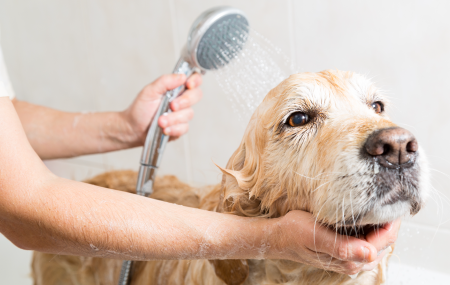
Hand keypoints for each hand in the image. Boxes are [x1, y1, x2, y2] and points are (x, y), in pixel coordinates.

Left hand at [122, 73, 201, 143]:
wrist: (133, 128)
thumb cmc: (140, 109)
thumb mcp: (149, 91)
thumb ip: (165, 81)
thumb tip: (181, 76)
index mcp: (176, 88)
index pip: (194, 80)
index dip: (195, 80)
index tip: (188, 84)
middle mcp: (182, 100)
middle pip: (197, 95)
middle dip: (185, 101)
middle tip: (172, 105)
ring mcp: (182, 114)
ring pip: (189, 114)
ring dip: (173, 118)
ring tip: (160, 121)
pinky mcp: (180, 128)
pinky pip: (184, 128)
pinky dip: (174, 129)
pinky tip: (164, 129)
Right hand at [267, 211, 399, 274]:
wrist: (279, 236)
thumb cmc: (294, 233)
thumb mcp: (316, 235)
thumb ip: (343, 247)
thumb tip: (370, 253)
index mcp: (349, 259)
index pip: (384, 240)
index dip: (392, 222)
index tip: (396, 202)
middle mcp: (352, 262)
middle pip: (384, 242)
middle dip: (389, 223)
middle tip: (391, 199)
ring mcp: (349, 257)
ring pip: (377, 242)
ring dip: (381, 226)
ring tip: (382, 205)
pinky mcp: (344, 251)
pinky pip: (366, 240)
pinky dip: (371, 228)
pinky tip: (366, 215)